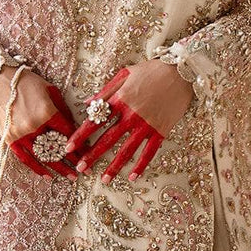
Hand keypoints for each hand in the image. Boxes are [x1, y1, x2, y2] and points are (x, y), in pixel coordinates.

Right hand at [0, 65, 78, 178]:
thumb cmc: (26, 81)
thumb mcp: (50, 89)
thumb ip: (62, 108)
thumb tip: (73, 126)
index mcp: (47, 112)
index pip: (68, 134)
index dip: (79, 146)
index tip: (87, 154)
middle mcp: (35, 126)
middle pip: (57, 148)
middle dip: (72, 161)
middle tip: (83, 170)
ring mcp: (20, 134)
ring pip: (43, 157)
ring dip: (58, 168)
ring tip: (69, 177)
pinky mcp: (8, 139)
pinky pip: (24, 158)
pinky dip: (36, 168)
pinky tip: (47, 175)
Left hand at [63, 60, 194, 183]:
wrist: (181, 72)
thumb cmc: (151, 70)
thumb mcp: (125, 74)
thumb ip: (106, 90)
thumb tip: (86, 103)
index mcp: (120, 100)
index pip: (95, 121)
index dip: (80, 135)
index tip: (69, 147)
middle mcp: (131, 115)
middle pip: (108, 140)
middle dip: (92, 155)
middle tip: (80, 168)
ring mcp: (147, 125)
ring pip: (127, 150)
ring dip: (114, 166)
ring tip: (104, 179)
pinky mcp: (161, 131)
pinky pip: (149, 152)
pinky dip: (141, 165)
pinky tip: (132, 177)